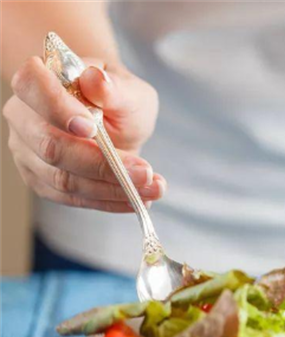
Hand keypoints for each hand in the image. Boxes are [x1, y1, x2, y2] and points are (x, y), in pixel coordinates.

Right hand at [3, 56, 163, 211]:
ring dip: (111, 188)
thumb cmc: (118, 97)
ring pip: (63, 179)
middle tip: (146, 172)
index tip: (92, 128)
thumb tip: (96, 80)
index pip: (31, 86)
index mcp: (37, 80)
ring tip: (153, 189)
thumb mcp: (128, 89)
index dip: (57, 108)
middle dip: (101, 164)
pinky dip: (108, 201)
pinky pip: (72, 198)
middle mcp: (23, 116)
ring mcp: (27, 152)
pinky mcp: (41, 181)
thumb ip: (114, 87)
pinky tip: (137, 199)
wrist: (114, 118)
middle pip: (50, 145)